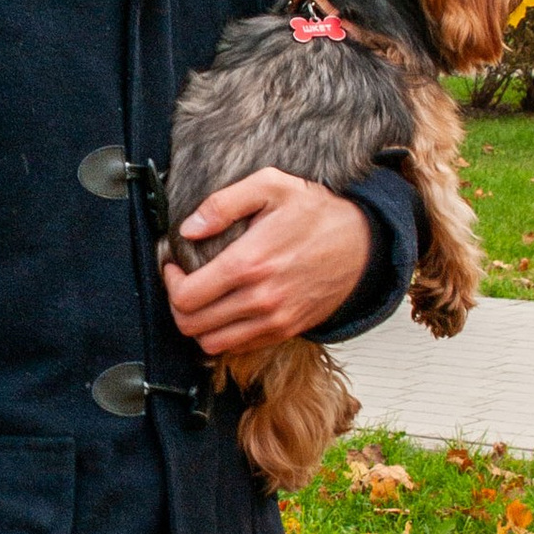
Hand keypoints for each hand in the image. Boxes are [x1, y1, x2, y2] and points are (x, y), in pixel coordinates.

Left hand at [163, 169, 374, 360]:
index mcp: (250, 263)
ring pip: (211, 343)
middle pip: (192, 325)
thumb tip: (189, 228)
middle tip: (183, 284)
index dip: (169, 282)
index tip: (174, 267)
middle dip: (177, 305)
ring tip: (202, 299)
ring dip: (198, 324)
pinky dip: (223, 334)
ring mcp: (274, 320)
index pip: (186, 296)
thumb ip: (224, 203)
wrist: (363, 244)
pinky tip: (226, 309)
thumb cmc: (317, 213)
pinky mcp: (286, 331)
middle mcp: (260, 298)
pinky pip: (238, 347)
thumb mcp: (271, 186)